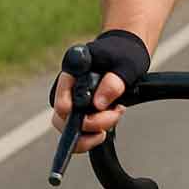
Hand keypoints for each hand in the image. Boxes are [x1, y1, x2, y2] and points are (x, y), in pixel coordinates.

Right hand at [49, 30, 149, 152]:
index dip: (76, 113)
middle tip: (116, 113)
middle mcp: (65, 90)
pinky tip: (112, 118)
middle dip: (91, 125)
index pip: (61, 101)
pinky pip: (80, 132)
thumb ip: (113, 82)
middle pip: (63, 120)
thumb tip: (99, 104)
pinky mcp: (80, 112)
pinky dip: (95, 133)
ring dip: (95, 130)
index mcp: (71, 73)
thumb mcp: (125, 65)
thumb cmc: (124, 54)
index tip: (102, 110)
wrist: (127, 55)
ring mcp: (71, 102)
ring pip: (71, 129)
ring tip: (117, 113)